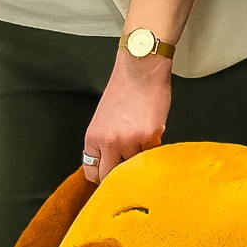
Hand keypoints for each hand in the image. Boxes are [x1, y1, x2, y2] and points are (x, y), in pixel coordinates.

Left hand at [83, 35, 174, 179]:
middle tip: (129, 163)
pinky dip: (153, 146)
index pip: (92, 173)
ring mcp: (129, 141)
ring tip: (142, 137)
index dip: (103, 176)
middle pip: (112, 176)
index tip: (110, 175)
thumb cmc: (124, 90)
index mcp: (93, 138)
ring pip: (136, 164)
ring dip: (140, 156)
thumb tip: (109, 164)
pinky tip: (151, 129)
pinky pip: (152, 153)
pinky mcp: (149, 136)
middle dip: (121, 173)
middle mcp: (108, 142)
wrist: (140, 70)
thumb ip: (103, 143)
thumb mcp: (103, 120)